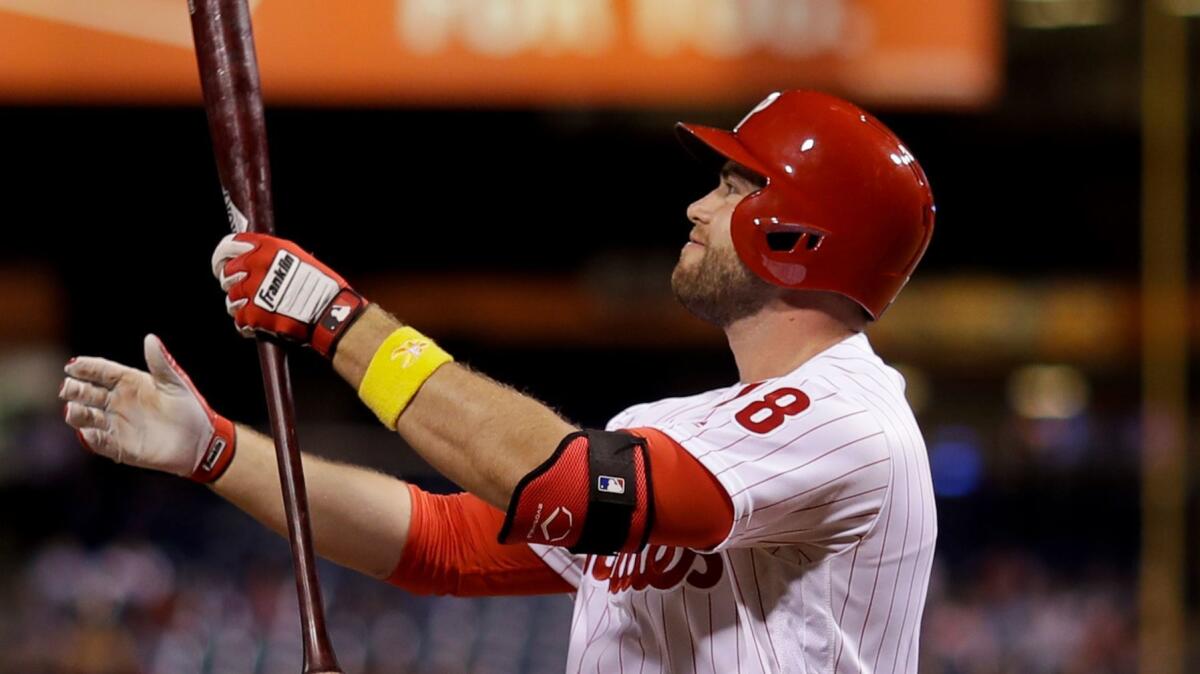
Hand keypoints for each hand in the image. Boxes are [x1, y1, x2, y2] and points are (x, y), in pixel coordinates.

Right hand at [60, 334, 234, 482]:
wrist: (201, 440)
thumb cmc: (189, 408)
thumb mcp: (175, 383)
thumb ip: (160, 363)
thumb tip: (150, 338)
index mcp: (129, 383)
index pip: (102, 372)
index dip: (86, 368)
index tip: (73, 365)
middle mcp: (117, 402)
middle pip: (87, 393)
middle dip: (75, 389)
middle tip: (68, 387)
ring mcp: (116, 425)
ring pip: (87, 418)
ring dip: (78, 414)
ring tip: (72, 409)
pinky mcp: (120, 447)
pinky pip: (101, 442)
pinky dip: (92, 438)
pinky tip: (87, 433)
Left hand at [212, 233, 365, 356]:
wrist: (330, 313)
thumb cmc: (322, 287)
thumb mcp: (298, 257)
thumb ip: (271, 255)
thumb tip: (250, 256)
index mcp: (268, 248)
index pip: (230, 245)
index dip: (222, 256)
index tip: (222, 264)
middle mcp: (258, 265)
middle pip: (227, 273)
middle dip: (233, 283)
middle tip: (246, 291)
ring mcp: (253, 290)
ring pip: (231, 297)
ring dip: (241, 304)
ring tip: (260, 308)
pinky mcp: (253, 313)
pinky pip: (238, 318)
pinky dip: (248, 323)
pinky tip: (263, 321)